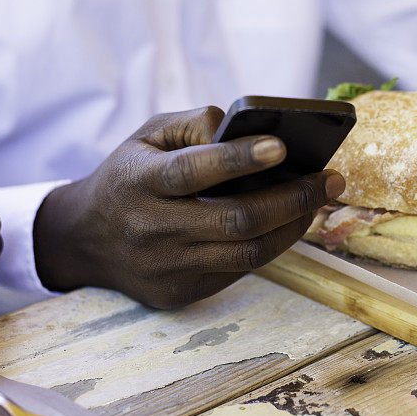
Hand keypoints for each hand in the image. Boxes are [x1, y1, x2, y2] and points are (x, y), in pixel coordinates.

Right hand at [33, 106, 344, 308]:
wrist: (85, 240)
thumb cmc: (130, 175)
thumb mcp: (149, 135)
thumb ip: (196, 123)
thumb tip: (249, 132)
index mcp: (139, 182)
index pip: (192, 171)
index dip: (239, 159)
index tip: (283, 145)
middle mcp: (152, 228)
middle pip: (236, 220)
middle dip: (293, 199)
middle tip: (331, 179)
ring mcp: (166, 267)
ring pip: (247, 253)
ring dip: (294, 225)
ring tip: (319, 200)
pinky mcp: (180, 292)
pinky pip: (240, 271)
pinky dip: (272, 245)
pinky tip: (291, 222)